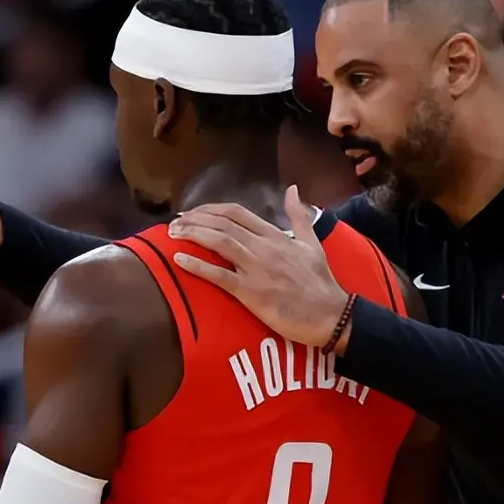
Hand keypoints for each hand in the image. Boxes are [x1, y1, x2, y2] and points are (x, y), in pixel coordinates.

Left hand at [168, 186, 351, 349]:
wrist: (331, 314)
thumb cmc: (321, 282)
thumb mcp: (312, 243)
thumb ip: (299, 216)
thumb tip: (292, 189)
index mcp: (275, 235)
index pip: (237, 213)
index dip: (211, 210)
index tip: (193, 213)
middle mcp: (263, 247)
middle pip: (222, 225)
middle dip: (195, 220)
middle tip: (174, 224)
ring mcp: (256, 269)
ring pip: (219, 243)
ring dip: (192, 235)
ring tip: (172, 234)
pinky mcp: (251, 293)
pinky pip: (220, 276)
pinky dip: (198, 266)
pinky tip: (179, 259)